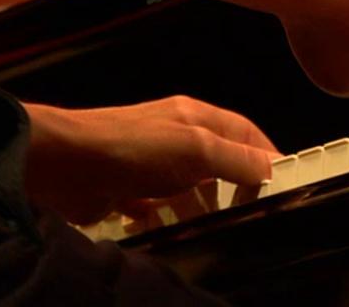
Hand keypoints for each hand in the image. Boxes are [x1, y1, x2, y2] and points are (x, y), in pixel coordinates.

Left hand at [24, 95, 277, 223]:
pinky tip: (174, 231)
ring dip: (204, 208)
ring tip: (215, 228)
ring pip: (192, 189)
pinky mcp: (131, 190)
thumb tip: (270, 169)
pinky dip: (171, 220)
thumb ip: (236, 159)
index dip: (266, 157)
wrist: (63, 164)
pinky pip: (162, 208)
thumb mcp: (196, 148)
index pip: (245, 134)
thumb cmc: (131, 146)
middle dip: (237, 188)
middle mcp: (177, 137)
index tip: (285, 183)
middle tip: (251, 211)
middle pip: (220, 163)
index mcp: (197, 118)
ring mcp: (153, 164)